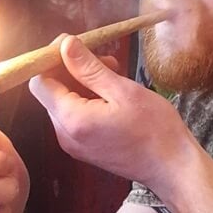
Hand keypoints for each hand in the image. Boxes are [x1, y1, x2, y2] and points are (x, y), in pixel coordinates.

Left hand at [29, 36, 194, 196]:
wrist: (172, 168)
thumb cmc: (155, 130)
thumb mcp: (123, 91)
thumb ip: (89, 68)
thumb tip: (65, 45)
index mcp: (73, 120)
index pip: (39, 83)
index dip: (51, 60)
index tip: (75, 45)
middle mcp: (66, 136)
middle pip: (51, 92)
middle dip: (72, 70)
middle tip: (105, 59)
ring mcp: (74, 145)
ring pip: (64, 103)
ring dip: (83, 84)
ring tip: (114, 75)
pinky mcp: (85, 149)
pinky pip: (76, 117)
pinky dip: (88, 100)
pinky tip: (113, 94)